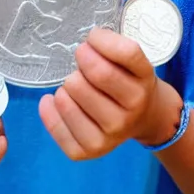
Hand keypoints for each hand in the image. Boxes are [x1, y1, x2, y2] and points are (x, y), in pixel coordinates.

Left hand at [38, 27, 163, 158]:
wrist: (145, 119)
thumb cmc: (131, 84)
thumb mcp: (135, 63)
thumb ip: (116, 47)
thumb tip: (89, 43)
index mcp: (141, 88)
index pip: (123, 55)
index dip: (100, 42)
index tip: (90, 42)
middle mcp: (127, 116)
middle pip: (90, 77)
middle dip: (80, 65)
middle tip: (81, 69)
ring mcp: (108, 138)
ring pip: (68, 101)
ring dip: (64, 88)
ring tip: (73, 88)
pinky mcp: (88, 152)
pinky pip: (57, 127)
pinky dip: (48, 110)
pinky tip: (52, 101)